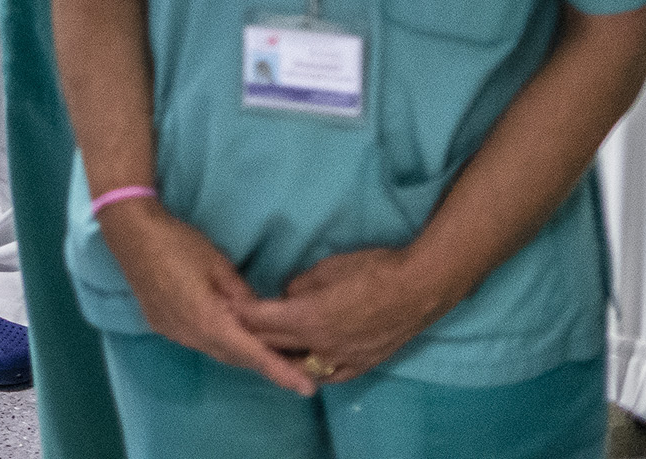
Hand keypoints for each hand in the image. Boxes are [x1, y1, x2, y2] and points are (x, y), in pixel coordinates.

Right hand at [100, 199, 320, 396]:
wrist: (130, 233)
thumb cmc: (179, 243)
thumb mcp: (219, 265)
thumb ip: (243, 297)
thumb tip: (260, 317)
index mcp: (207, 321)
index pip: (251, 354)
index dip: (280, 371)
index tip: (306, 388)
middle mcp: (189, 335)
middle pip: (234, 356)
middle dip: (263, 361)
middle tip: (293, 362)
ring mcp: (172, 332)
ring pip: (215, 350)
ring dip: (239, 350)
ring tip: (264, 346)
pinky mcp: (161, 325)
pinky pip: (197, 340)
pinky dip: (217, 340)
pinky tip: (226, 328)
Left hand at [236, 245, 451, 386]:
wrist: (417, 289)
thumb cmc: (372, 270)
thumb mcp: (326, 268)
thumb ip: (299, 286)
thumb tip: (287, 297)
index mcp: (308, 317)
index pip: (262, 320)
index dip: (242, 314)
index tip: (228, 308)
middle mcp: (321, 344)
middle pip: (275, 344)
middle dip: (254, 334)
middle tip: (239, 326)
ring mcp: (342, 359)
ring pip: (299, 366)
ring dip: (280, 357)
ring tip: (267, 347)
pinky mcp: (362, 365)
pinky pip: (330, 376)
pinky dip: (313, 371)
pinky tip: (305, 366)